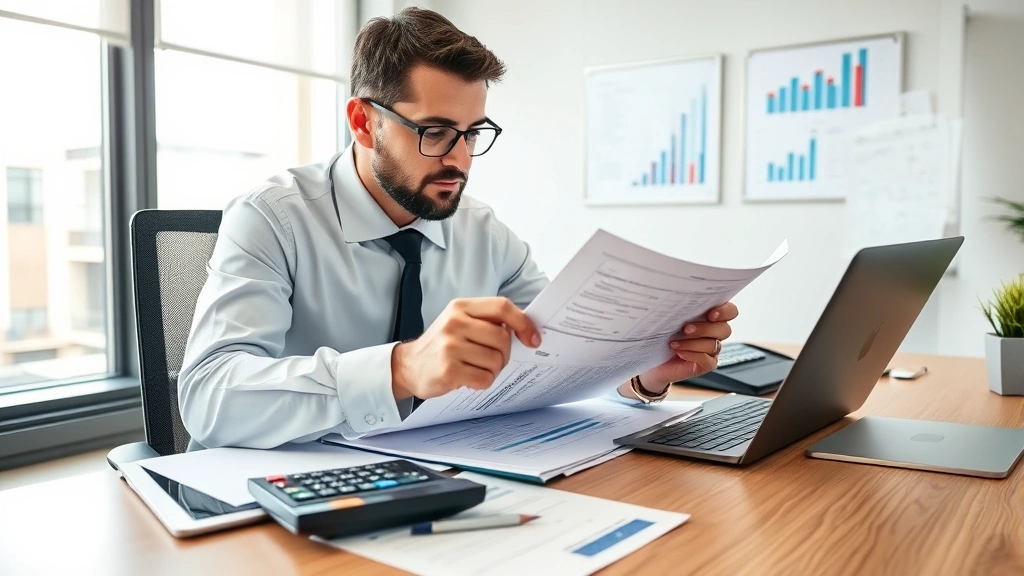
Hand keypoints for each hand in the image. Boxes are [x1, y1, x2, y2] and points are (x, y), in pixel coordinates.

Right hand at [391, 297, 540, 400]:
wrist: (408, 366)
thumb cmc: (441, 345)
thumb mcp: (459, 322)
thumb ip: (486, 321)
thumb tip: (524, 329)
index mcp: (460, 307)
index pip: (502, 307)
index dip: (523, 323)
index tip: (533, 339)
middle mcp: (454, 323)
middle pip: (503, 338)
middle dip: (505, 354)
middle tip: (493, 360)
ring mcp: (450, 346)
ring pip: (496, 360)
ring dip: (493, 370)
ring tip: (477, 369)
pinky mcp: (448, 370)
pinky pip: (484, 378)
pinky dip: (483, 382)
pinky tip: (469, 378)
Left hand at [617, 302, 738, 397]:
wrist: (649, 358)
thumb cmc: (659, 334)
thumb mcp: (667, 316)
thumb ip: (678, 306)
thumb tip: (676, 295)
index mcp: (709, 315)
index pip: (730, 311)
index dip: (725, 311)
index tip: (711, 313)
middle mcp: (714, 332)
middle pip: (724, 329)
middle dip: (705, 328)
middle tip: (686, 328)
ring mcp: (711, 349)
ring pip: (714, 345)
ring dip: (693, 343)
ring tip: (675, 342)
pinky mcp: (706, 364)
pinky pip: (708, 360)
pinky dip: (693, 355)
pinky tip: (679, 352)